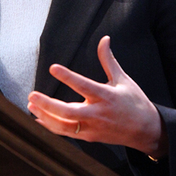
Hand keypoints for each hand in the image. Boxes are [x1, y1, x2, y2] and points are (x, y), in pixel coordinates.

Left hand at [27, 36, 168, 158]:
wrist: (145, 129)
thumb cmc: (134, 101)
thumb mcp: (123, 79)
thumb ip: (109, 60)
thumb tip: (104, 39)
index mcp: (107, 96)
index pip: (84, 85)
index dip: (68, 77)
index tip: (53, 68)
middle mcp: (98, 113)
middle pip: (68, 111)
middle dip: (47, 104)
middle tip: (32, 95)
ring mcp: (92, 127)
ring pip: (63, 125)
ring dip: (45, 116)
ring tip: (31, 105)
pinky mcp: (89, 137)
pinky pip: (66, 133)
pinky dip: (51, 126)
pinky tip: (39, 119)